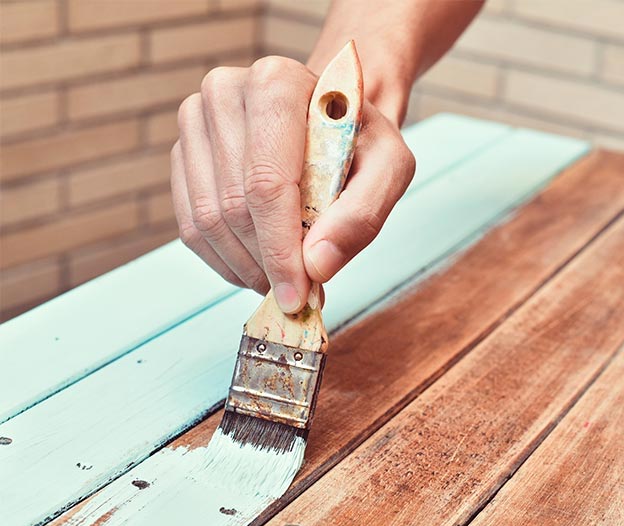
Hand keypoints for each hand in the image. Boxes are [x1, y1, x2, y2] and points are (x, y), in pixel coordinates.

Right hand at [171, 56, 414, 312]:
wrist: (332, 122)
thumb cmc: (363, 141)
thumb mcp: (390, 168)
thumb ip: (363, 214)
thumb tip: (316, 265)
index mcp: (277, 83)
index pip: (267, 183)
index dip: (280, 249)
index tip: (298, 295)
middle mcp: (225, 91)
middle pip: (235, 206)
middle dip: (267, 264)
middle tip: (300, 293)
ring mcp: (195, 121)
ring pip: (206, 220)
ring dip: (245, 268)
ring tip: (283, 282)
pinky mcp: (183, 153)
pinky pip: (190, 224)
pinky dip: (225, 260)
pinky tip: (259, 267)